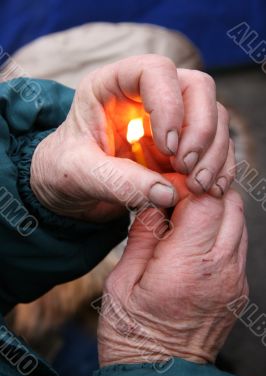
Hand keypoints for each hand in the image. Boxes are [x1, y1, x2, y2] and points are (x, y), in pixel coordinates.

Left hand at [31, 55, 234, 220]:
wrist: (69, 191)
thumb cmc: (64, 172)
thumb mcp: (79, 175)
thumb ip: (118, 181)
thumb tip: (169, 192)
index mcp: (112, 87)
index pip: (155, 70)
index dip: (169, 104)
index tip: (167, 147)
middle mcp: (146, 97)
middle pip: (197, 88)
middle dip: (201, 129)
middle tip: (186, 168)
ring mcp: (169, 120)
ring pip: (214, 116)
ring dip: (213, 152)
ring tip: (197, 186)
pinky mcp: (181, 147)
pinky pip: (215, 147)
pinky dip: (219, 167)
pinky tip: (211, 190)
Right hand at [97, 176, 247, 365]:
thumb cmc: (132, 333)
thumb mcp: (122, 281)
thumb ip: (142, 235)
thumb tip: (154, 202)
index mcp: (188, 266)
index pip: (205, 202)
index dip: (186, 186)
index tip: (165, 189)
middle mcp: (221, 270)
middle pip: (230, 205)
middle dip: (204, 192)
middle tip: (176, 198)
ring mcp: (235, 280)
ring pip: (239, 221)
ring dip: (215, 209)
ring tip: (184, 217)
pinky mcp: (238, 288)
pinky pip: (238, 243)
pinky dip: (221, 230)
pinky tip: (195, 239)